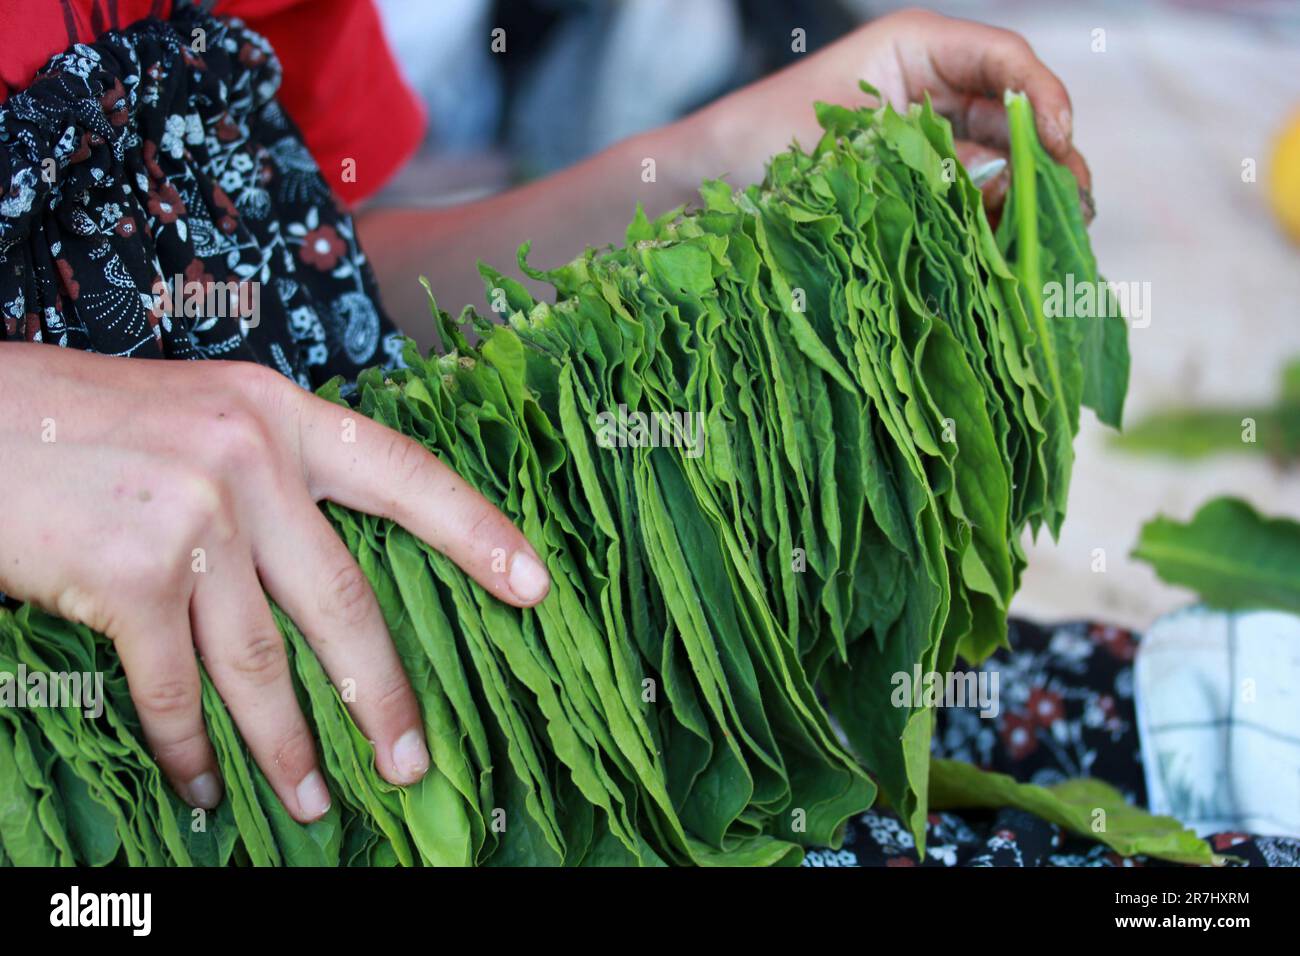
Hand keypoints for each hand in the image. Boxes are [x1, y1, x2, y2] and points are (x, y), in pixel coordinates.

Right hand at [0, 345, 549, 821]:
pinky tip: (202, 784)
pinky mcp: (130, 576)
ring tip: (313, 799)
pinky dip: (190, 745)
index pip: (407, 478)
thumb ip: (269, 479)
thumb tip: (318, 570)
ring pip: (264, 660)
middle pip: (346, 600)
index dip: (479, 534)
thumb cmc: (85, 422)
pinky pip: (177, 687)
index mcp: (281, 416)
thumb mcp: (202, 418)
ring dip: (288, 743)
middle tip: (411, 760)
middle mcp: (251, 462)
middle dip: (380, 694)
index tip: (535, 585)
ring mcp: (195, 520)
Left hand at [688, 7, 1090, 218]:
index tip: (1057, 143)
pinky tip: (1007, 250)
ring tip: (1049, 239)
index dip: (1042, 99)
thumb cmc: (759, 139)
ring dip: (1029, 196)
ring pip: (1004, 158)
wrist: (712, 177)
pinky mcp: (923, 180)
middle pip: (1017, 113)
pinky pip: (974, 194)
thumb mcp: (840, 142)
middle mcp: (934, 84)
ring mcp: (932, 133)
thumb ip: (920, 160)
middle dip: (1051, 159)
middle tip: (1074, 209)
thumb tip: (999, 195)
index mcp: (917, 47)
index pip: (1004, 59)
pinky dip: (994, 220)